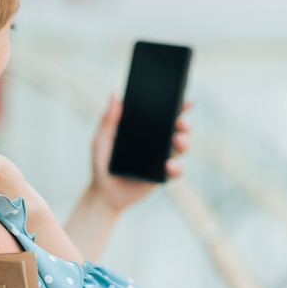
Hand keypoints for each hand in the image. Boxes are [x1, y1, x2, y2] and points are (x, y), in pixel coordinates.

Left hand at [89, 95, 191, 212]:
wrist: (103, 192)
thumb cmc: (101, 163)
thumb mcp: (102, 139)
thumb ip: (108, 119)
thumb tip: (114, 95)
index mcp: (145, 129)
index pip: (163, 115)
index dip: (177, 107)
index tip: (185, 100)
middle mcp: (157, 142)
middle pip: (177, 129)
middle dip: (184, 123)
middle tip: (181, 122)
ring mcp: (162, 159)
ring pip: (181, 147)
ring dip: (184, 142)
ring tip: (178, 140)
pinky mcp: (163, 176)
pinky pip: (176, 171)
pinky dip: (176, 167)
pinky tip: (168, 165)